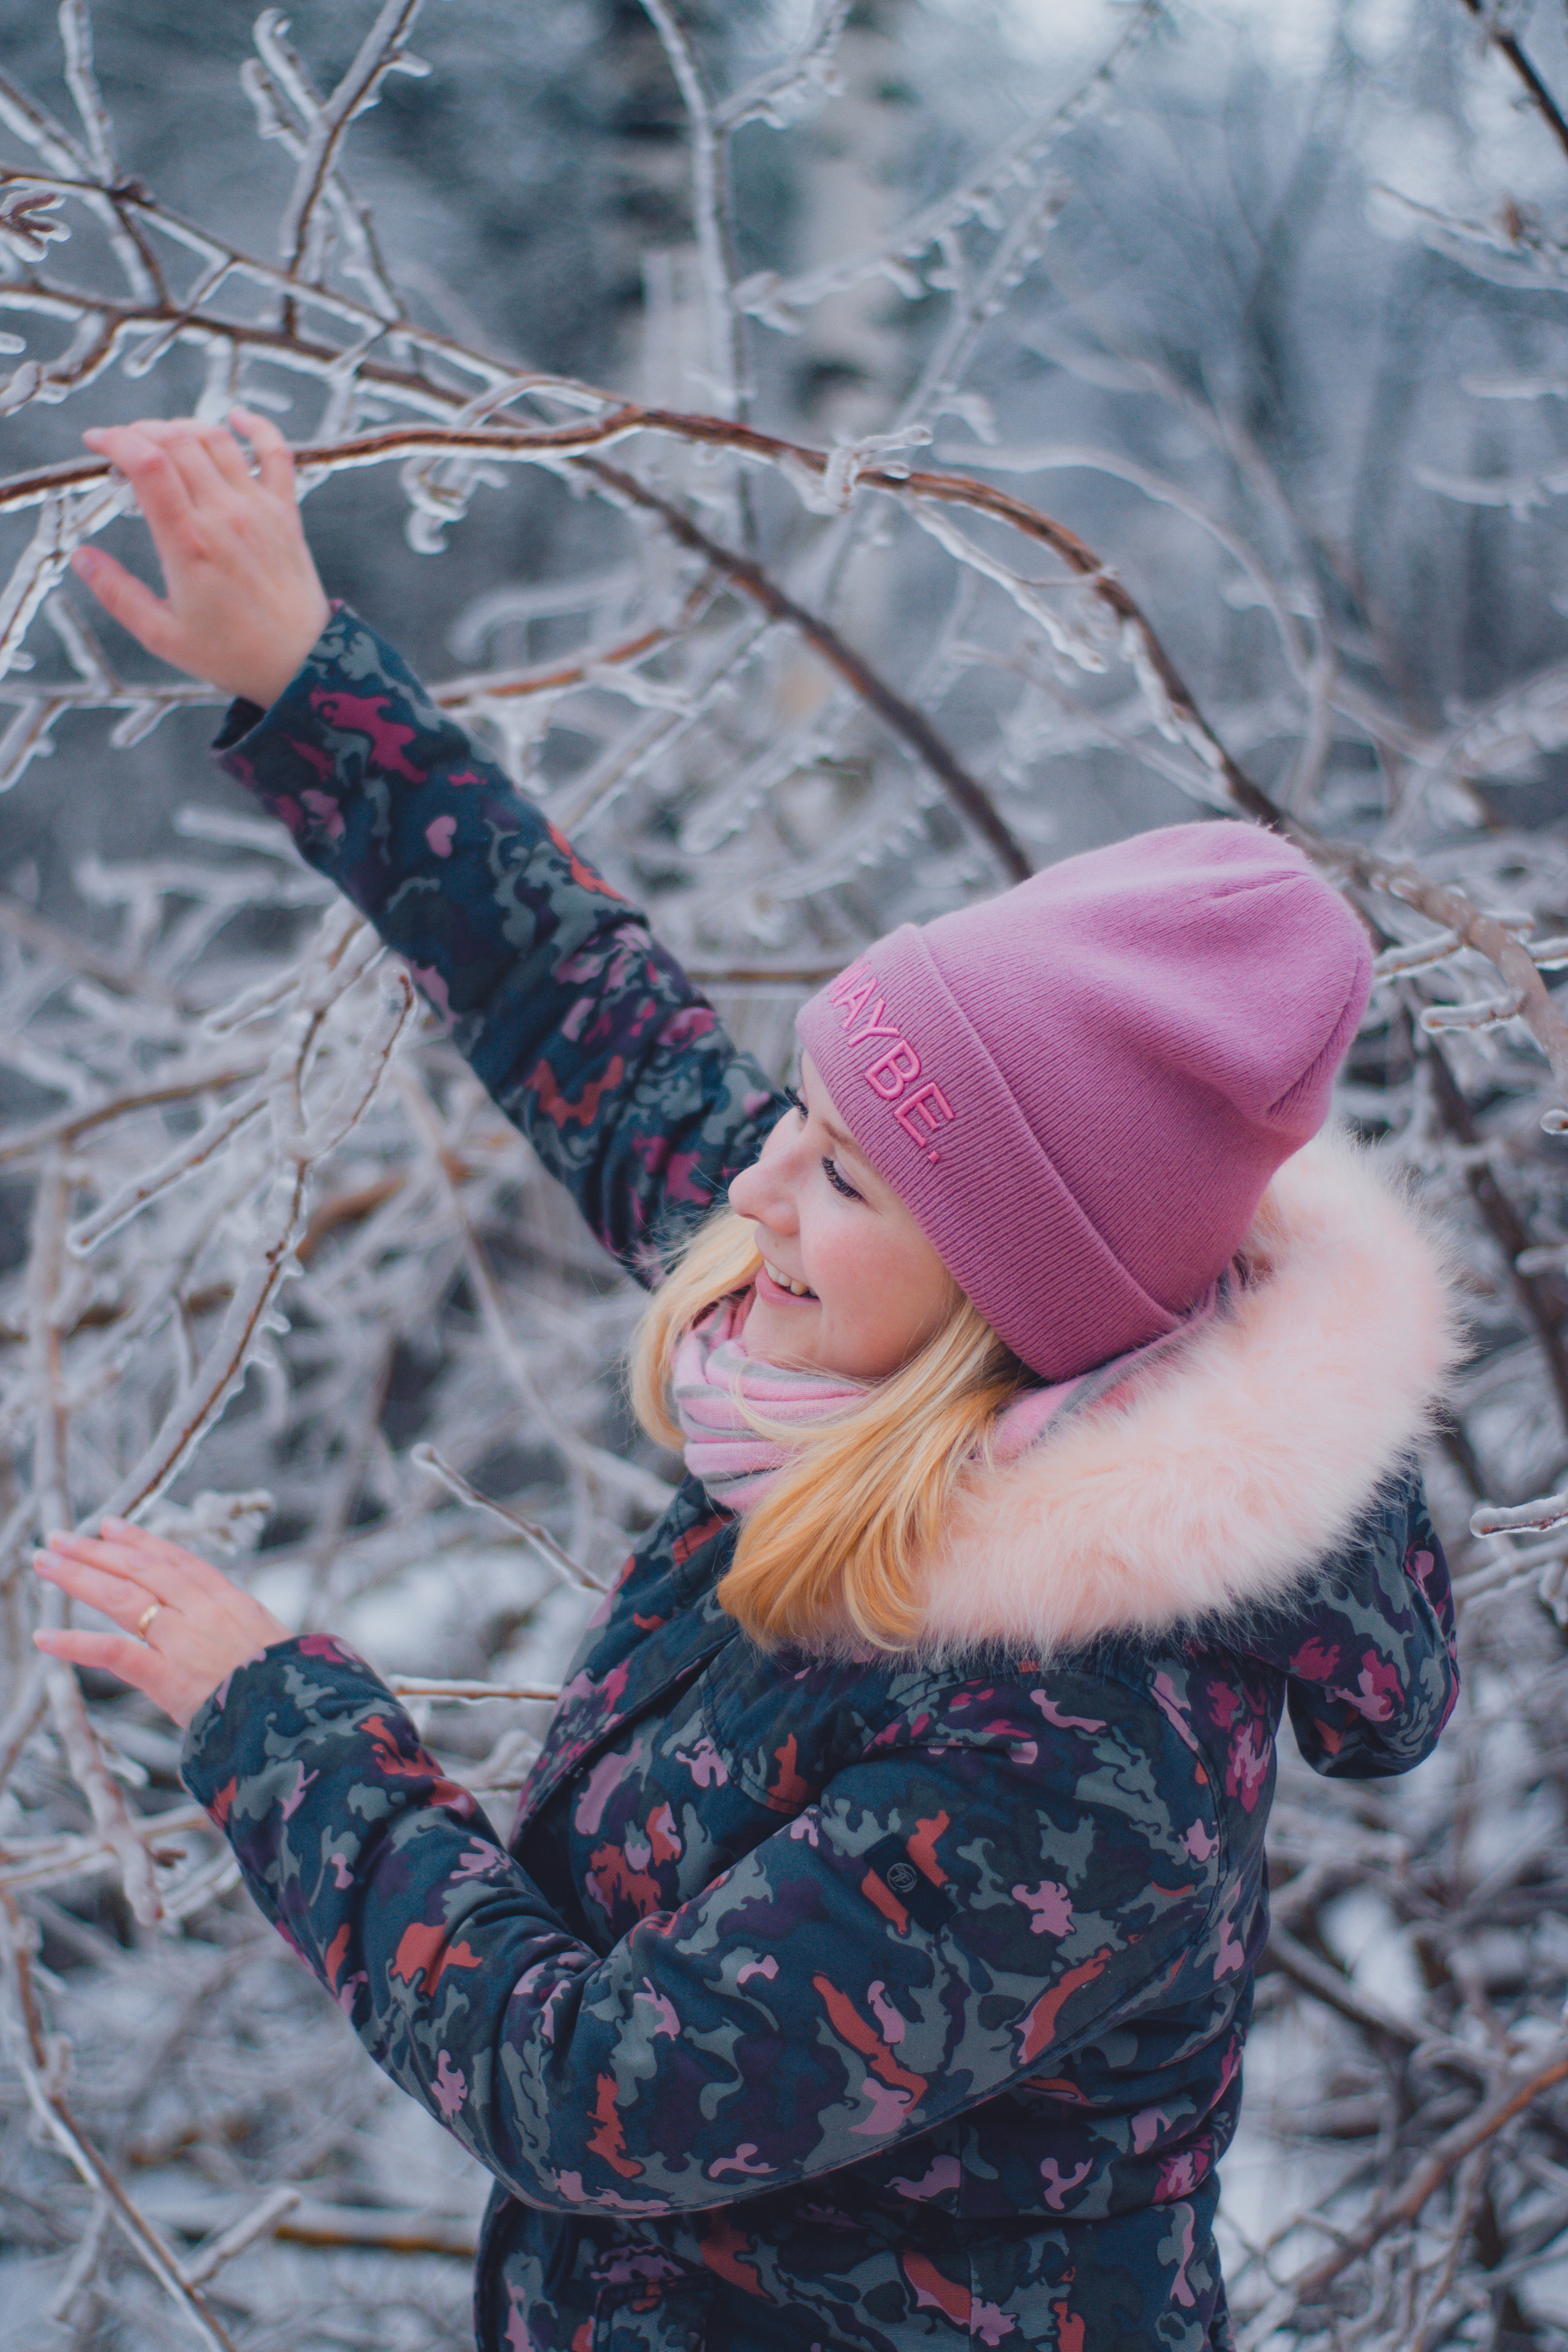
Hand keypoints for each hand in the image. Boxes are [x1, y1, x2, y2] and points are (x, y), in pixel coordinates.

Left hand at [33, 1519, 290, 1729]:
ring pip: (122, 1597)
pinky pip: (113, 1653)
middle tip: (61, 1537)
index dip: (140, 1540)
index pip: (176, 1559)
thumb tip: (221, 1629)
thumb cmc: (290, 1687)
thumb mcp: (269, 1642)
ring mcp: (183, 1640)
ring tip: (46, 1562)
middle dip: (98, 1550)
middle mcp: (203, 1611)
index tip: (111, 1526)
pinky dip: (76, 1643)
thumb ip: (236, 1630)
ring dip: (79, 1576)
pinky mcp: (166, 1676)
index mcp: (230, 1601)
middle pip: (142, 1569)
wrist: (299, 1717)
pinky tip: (44, 1637)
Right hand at [71, 409, 330, 708]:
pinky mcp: (286, 513)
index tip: (95, 443)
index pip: (148, 463)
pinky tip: (235, 417)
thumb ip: (117, 594)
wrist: (303, 665)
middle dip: (140, 432)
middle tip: (122, 450)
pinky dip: (257, 427)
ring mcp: (259, 509)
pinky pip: (277, 454)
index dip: (115, 440)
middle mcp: (225, 516)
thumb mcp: (162, 635)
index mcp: (189, 543)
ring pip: (217, 440)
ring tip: (159, 440)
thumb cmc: (232, 655)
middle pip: (177, 442)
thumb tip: (81, 557)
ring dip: (181, 428)